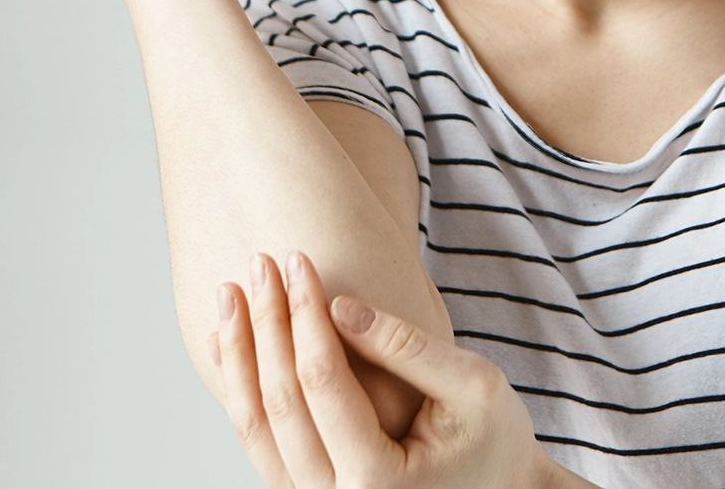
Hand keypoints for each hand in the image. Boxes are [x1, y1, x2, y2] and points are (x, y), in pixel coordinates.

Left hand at [208, 250, 554, 488]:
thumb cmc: (495, 442)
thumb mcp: (472, 387)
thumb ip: (406, 347)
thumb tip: (338, 304)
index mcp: (378, 482)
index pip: (323, 382)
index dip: (306, 313)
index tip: (299, 258)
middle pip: (279, 402)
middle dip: (265, 323)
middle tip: (258, 262)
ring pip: (255, 427)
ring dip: (239, 356)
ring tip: (229, 295)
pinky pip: (260, 442)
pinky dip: (240, 390)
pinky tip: (229, 344)